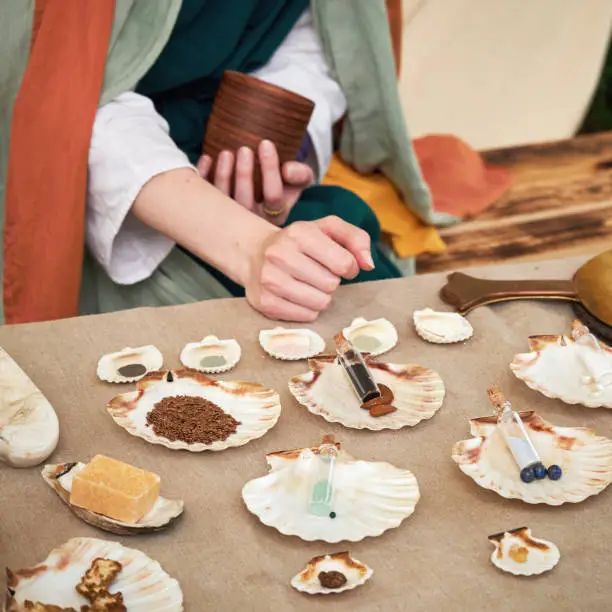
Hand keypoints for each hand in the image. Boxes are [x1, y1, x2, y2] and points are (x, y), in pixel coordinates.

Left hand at [197, 140, 313, 225]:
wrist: (266, 192)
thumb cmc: (282, 185)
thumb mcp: (298, 181)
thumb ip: (301, 174)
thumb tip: (288, 170)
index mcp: (275, 216)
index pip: (273, 197)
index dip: (270, 170)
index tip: (266, 143)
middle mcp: (251, 220)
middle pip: (245, 202)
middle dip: (244, 175)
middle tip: (244, 150)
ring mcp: (229, 218)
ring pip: (223, 200)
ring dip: (223, 175)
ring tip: (226, 153)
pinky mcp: (211, 209)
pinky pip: (203, 196)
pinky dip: (203, 176)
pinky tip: (207, 158)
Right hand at [243, 215, 374, 321]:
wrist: (254, 252)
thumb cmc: (299, 242)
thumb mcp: (328, 228)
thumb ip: (356, 239)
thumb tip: (368, 265)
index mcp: (299, 233)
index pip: (344, 263)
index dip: (349, 266)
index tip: (339, 264)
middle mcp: (280, 254)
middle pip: (331, 285)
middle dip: (331, 281)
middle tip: (317, 272)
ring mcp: (269, 280)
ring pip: (320, 303)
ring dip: (321, 296)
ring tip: (308, 284)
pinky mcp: (265, 302)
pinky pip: (306, 316)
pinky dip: (308, 309)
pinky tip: (297, 295)